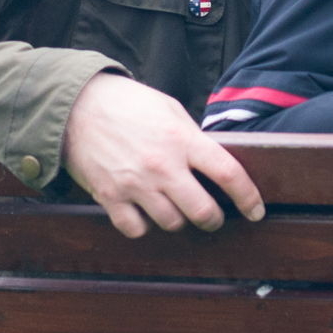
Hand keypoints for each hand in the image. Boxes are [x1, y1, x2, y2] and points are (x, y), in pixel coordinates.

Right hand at [59, 72, 263, 237]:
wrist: (75, 104)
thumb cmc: (126, 103)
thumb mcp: (169, 109)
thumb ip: (192, 137)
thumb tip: (212, 164)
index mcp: (182, 139)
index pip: (228, 174)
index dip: (248, 197)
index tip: (256, 210)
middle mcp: (162, 165)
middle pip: (203, 211)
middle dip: (213, 219)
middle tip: (212, 216)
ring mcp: (135, 184)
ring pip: (172, 223)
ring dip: (178, 219)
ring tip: (173, 206)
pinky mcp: (110, 197)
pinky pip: (137, 229)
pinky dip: (144, 226)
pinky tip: (144, 212)